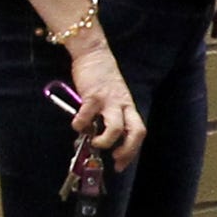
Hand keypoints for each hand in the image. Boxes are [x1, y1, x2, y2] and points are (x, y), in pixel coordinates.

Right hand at [65, 40, 147, 170]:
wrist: (93, 53)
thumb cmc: (101, 78)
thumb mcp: (111, 98)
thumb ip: (108, 115)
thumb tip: (96, 137)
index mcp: (128, 107)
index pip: (139, 132)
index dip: (132, 151)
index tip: (121, 163)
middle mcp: (122, 105)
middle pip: (136, 132)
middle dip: (127, 151)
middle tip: (114, 159)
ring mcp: (109, 100)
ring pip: (116, 128)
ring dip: (105, 141)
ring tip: (95, 142)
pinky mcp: (93, 95)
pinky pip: (87, 116)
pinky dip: (80, 125)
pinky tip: (77, 125)